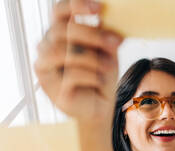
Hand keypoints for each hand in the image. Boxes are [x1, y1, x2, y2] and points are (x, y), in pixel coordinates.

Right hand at [34, 0, 123, 125]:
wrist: (101, 105)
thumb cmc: (101, 75)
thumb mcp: (107, 52)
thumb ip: (104, 34)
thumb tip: (106, 16)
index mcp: (60, 34)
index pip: (58, 11)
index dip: (75, 5)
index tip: (98, 8)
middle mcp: (47, 47)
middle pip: (61, 30)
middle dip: (93, 35)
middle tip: (116, 43)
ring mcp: (46, 68)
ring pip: (61, 52)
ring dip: (92, 58)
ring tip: (110, 66)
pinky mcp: (52, 88)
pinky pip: (70, 75)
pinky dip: (91, 76)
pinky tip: (101, 80)